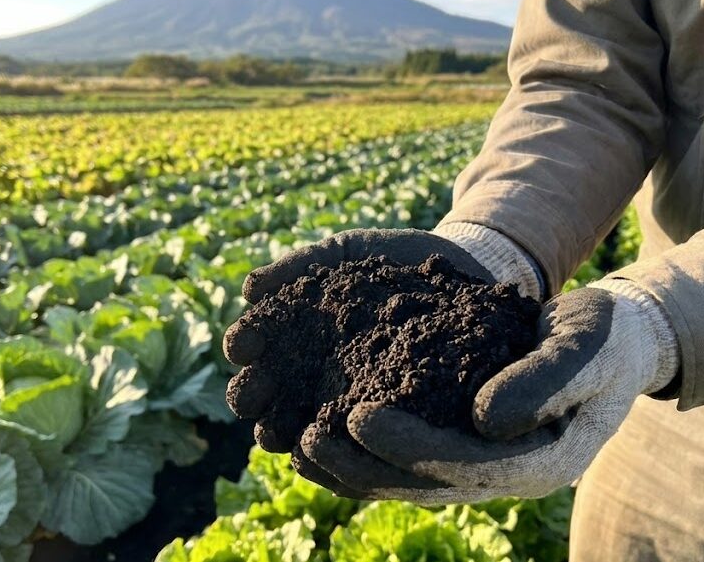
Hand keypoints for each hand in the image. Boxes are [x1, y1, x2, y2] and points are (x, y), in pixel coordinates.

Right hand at [224, 226, 539, 455]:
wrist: (461, 275)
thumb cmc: (391, 262)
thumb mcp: (345, 254)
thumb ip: (300, 265)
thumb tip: (250, 290)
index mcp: (292, 332)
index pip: (253, 345)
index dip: (242, 345)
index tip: (242, 345)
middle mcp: (307, 372)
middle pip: (263, 393)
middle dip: (249, 395)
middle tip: (251, 395)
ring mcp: (342, 399)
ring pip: (296, 425)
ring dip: (279, 431)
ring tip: (277, 433)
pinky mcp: (381, 420)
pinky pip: (349, 442)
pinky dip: (331, 448)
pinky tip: (324, 447)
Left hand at [296, 280, 678, 502]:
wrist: (611, 345)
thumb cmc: (603, 338)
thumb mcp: (585, 345)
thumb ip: (546, 379)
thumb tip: (488, 420)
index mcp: (540, 461)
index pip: (465, 465)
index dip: (408, 446)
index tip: (357, 416)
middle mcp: (504, 477)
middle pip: (422, 484)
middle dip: (361, 466)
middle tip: (306, 440)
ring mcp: (480, 469)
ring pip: (404, 483)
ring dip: (348, 470)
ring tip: (295, 446)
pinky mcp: (459, 450)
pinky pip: (402, 463)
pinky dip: (359, 455)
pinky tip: (314, 435)